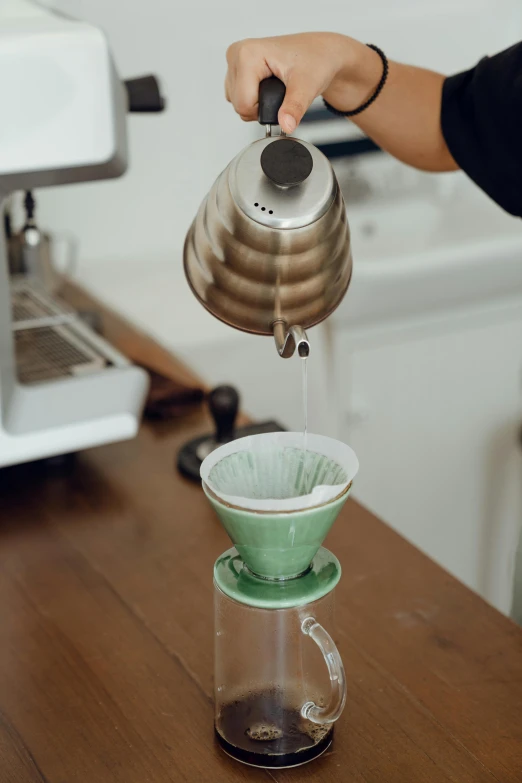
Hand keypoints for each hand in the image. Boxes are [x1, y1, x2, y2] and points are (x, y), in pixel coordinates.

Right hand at [225, 33, 375, 133]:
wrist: (320, 53)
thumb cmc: (315, 60)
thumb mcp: (307, 86)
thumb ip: (294, 107)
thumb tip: (286, 126)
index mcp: (247, 54)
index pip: (243, 104)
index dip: (265, 110)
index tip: (283, 97)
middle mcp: (237, 54)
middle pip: (238, 105)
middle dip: (261, 108)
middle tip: (281, 93)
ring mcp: (234, 61)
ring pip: (237, 103)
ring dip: (257, 104)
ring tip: (276, 89)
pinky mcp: (236, 69)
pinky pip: (238, 97)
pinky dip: (254, 99)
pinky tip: (268, 87)